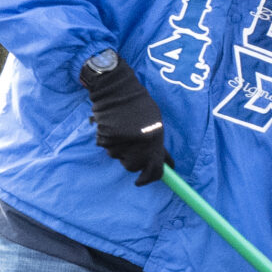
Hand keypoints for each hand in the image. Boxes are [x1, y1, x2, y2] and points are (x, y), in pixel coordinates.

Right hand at [80, 57, 171, 185]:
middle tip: (132, 144)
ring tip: (123, 130)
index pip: (153, 171)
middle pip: (132, 167)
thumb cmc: (139, 106)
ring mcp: (119, 143)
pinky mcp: (104, 140)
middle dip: (132, 160)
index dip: (148, 179)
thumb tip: (167, 165)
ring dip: (120, 149)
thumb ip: (158, 146)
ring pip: (118, 157)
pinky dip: (110, 141)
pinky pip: (107, 148)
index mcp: (154, 141)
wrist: (117, 90)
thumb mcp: (156, 125)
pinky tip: (113, 128)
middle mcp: (137, 145)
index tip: (141, 181)